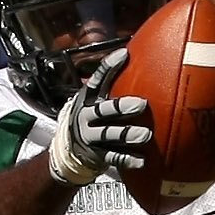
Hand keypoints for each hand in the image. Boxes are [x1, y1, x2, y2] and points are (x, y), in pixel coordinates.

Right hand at [45, 47, 150, 187]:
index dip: (109, 66)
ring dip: (127, 134)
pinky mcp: (97, 154)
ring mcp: (90, 136)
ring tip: (145, 135)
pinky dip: (127, 159)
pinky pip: (113, 157)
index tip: (125, 54)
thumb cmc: (92, 118)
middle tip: (141, 104)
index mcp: (87, 99)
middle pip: (103, 110)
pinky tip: (141, 160)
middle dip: (121, 107)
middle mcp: (86, 116)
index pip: (97, 79)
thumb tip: (136, 59)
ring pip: (109, 134)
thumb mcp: (94, 101)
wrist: (69, 149)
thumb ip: (111, 86)